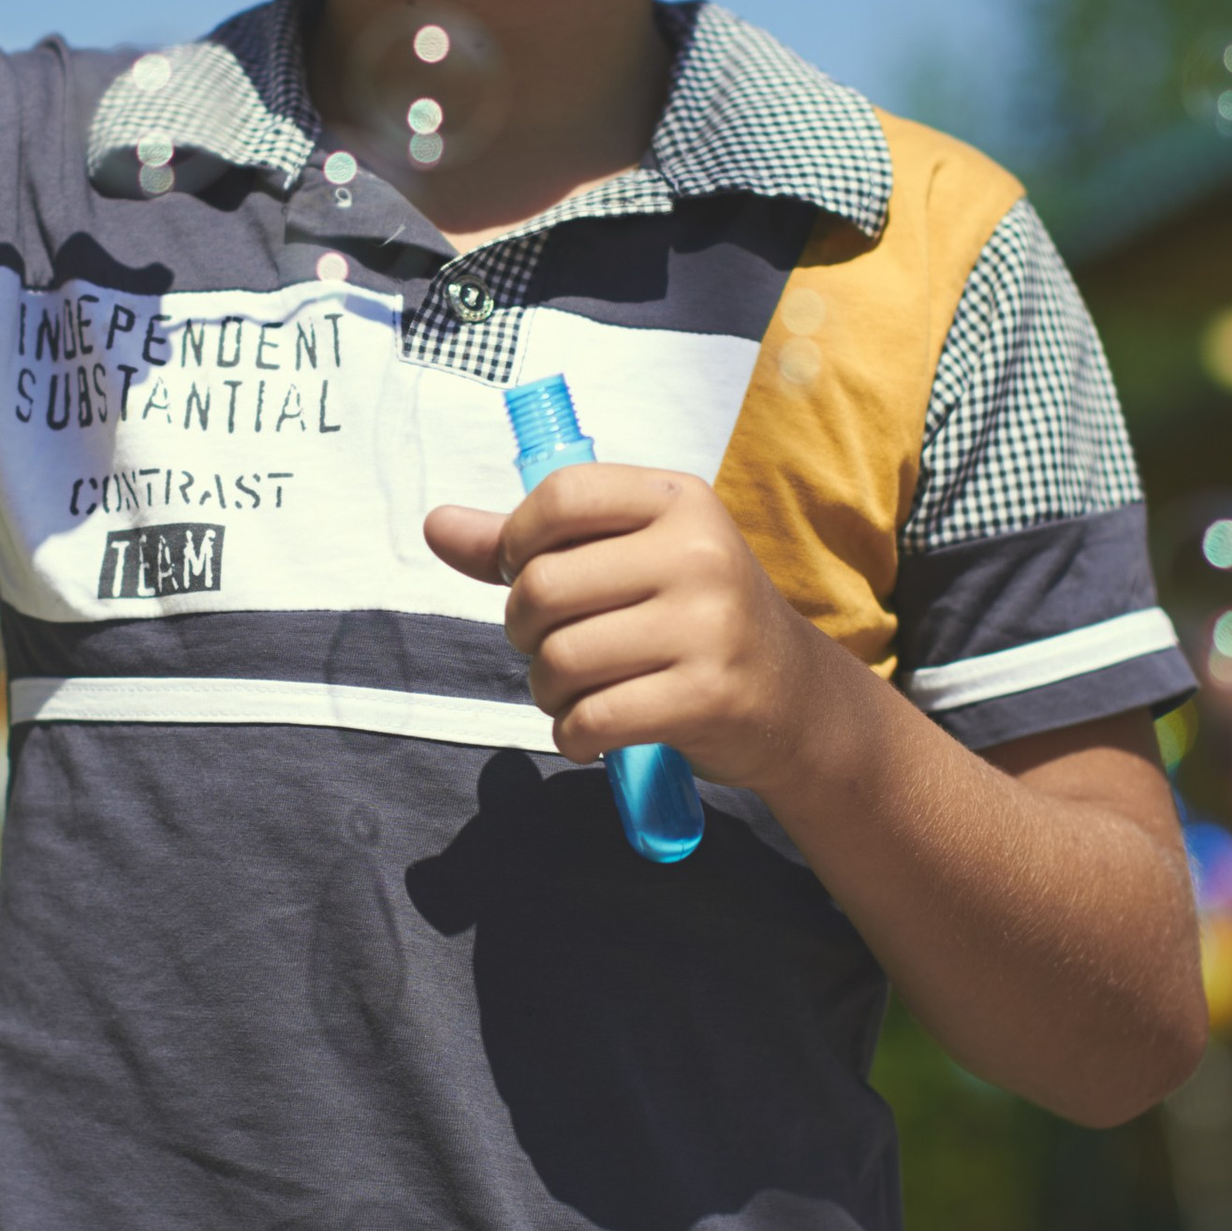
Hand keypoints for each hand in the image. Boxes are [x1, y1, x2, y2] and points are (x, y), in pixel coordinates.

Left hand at [425, 463, 834, 790]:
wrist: (796, 699)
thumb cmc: (694, 620)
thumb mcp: (630, 560)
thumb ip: (532, 543)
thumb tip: (435, 525)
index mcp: (679, 500)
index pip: (561, 495)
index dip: (519, 541)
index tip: (528, 573)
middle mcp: (699, 553)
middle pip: (543, 586)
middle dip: (525, 631)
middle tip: (553, 646)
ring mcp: (708, 626)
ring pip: (560, 659)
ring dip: (546, 690)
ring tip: (574, 693)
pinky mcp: (708, 696)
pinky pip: (592, 718)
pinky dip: (573, 735)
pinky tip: (591, 731)